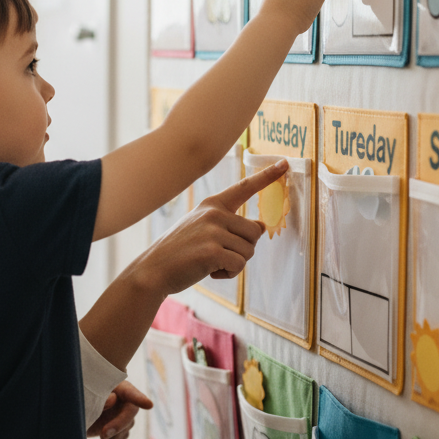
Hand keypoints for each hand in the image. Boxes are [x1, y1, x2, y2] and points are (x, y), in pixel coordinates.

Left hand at [86, 380, 151, 438]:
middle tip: (104, 434)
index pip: (129, 391)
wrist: (75, 411)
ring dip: (114, 432)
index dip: (139, 398)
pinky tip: (104, 436)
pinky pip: (123, 436)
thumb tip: (113, 399)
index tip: (149, 405)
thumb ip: (99, 396)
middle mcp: (123, 398)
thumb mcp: (86, 395)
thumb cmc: (81, 397)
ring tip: (99, 432)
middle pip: (131, 411)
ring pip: (128, 425)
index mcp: (116, 386)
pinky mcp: (121, 427)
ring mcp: (123, 413)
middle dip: (120, 424)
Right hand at [134, 159, 287, 298]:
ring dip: (234, 263)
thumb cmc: (180, 251)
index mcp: (212, 204)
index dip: (267, 176)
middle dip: (243, 249)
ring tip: (210, 262)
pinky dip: (228, 274)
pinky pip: (239, 266)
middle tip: (218, 254)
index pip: (244, 187)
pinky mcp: (213, 251)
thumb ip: (229, 224)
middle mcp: (214, 213)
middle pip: (255, 233)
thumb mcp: (202, 228)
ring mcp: (213, 231)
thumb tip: (261, 227)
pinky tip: (208, 271)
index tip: (285, 163)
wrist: (153, 270)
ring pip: (249, 251)